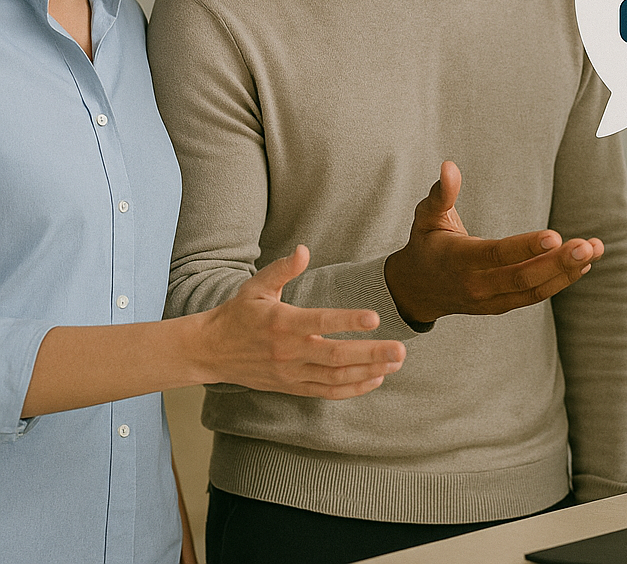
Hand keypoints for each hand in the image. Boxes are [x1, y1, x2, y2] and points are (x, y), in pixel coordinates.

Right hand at [197, 245, 405, 395]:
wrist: (211, 352)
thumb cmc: (238, 313)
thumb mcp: (256, 286)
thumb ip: (283, 269)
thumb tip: (304, 250)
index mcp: (282, 323)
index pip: (320, 322)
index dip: (348, 320)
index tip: (374, 318)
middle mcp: (288, 352)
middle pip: (335, 356)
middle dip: (371, 354)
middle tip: (400, 350)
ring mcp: (291, 374)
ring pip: (335, 378)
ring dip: (368, 372)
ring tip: (396, 364)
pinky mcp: (292, 388)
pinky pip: (327, 392)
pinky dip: (353, 389)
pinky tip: (376, 379)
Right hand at [384, 160, 603, 324]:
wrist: (417, 290)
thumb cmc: (425, 243)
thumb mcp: (426, 216)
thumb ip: (440, 193)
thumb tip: (449, 166)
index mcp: (459, 260)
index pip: (497, 254)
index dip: (526, 247)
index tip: (555, 235)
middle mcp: (477, 285)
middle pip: (524, 277)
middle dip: (559, 262)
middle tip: (588, 244)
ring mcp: (491, 300)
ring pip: (535, 289)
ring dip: (568, 271)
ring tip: (596, 249)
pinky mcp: (502, 305)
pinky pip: (535, 295)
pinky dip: (561, 281)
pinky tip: (584, 264)